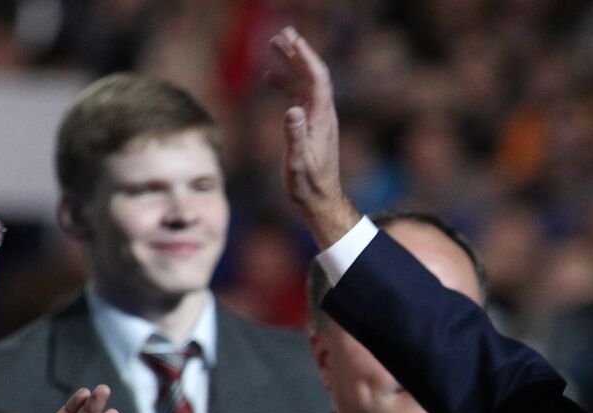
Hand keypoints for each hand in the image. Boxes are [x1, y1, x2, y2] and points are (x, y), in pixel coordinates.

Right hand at [268, 25, 360, 247]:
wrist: (320, 199)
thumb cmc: (308, 185)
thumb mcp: (298, 163)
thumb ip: (295, 136)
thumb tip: (292, 110)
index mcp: (321, 118)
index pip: (317, 79)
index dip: (306, 57)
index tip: (293, 39)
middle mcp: (322, 114)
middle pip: (313, 74)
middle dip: (299, 52)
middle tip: (284, 31)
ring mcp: (317, 118)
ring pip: (305, 82)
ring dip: (292, 62)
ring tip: (275, 43)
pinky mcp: (310, 125)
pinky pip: (298, 96)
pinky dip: (285, 82)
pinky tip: (269, 77)